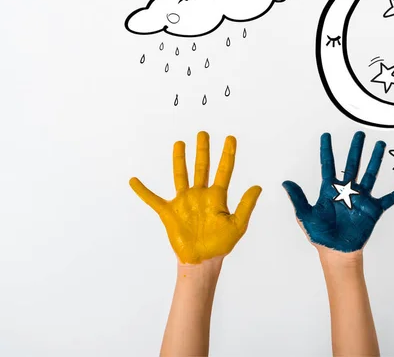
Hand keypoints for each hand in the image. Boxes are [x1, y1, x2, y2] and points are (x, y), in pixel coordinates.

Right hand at [130, 131, 261, 263]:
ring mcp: (184, 201)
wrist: (202, 261)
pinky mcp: (170, 212)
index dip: (227, 154)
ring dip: (179, 159)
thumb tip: (258, 186)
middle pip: (202, 167)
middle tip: (203, 134)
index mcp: (217, 197)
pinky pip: (153, 199)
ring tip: (179, 143)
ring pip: (181, 175)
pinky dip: (143, 191)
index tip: (230, 138)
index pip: (224, 170)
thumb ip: (246, 205)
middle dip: (203, 150)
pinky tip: (134, 181)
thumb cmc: (220, 245)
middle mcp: (200, 194)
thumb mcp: (237, 225)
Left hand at [282, 131, 393, 253]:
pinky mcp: (373, 210)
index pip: (328, 165)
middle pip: (352, 164)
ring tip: (380, 144)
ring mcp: (362, 199)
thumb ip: (298, 199)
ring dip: (375, 159)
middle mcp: (347, 190)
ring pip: (370, 174)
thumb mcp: (305, 216)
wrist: (336, 252)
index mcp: (330, 189)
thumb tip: (285, 182)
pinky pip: (390, 198)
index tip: (325, 135)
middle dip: (355, 148)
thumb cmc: (320, 235)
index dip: (326, 150)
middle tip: (359, 133)